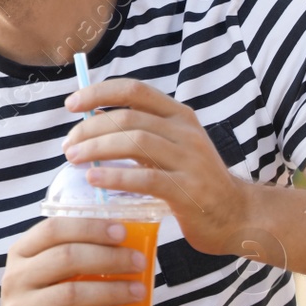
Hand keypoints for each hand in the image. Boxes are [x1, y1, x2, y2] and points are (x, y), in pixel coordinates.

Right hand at [0, 216, 146, 305]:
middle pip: (65, 258)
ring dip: (111, 292)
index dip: (88, 227)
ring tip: (139, 293)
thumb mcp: (49, 281)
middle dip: (109, 258)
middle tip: (139, 264)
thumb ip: (74, 263)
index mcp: (21, 255)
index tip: (122, 232)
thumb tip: (128, 247)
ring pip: (70, 294)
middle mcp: (15, 278)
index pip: (52, 229)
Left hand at [63, 78, 251, 256]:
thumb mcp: (171, 147)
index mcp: (178, 116)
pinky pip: (145, 178)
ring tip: (73, 159)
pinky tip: (94, 178)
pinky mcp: (188, 191)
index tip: (71, 104)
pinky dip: (114, 176)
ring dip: (97, 148)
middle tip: (68, 146)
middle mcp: (185, 133)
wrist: (237, 215)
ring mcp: (190, 161)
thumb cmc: (193, 181)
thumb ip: (139, 132)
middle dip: (90, 128)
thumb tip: (90, 120)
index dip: (99, 92)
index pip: (134, 90)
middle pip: (128, 117)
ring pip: (135, 142)